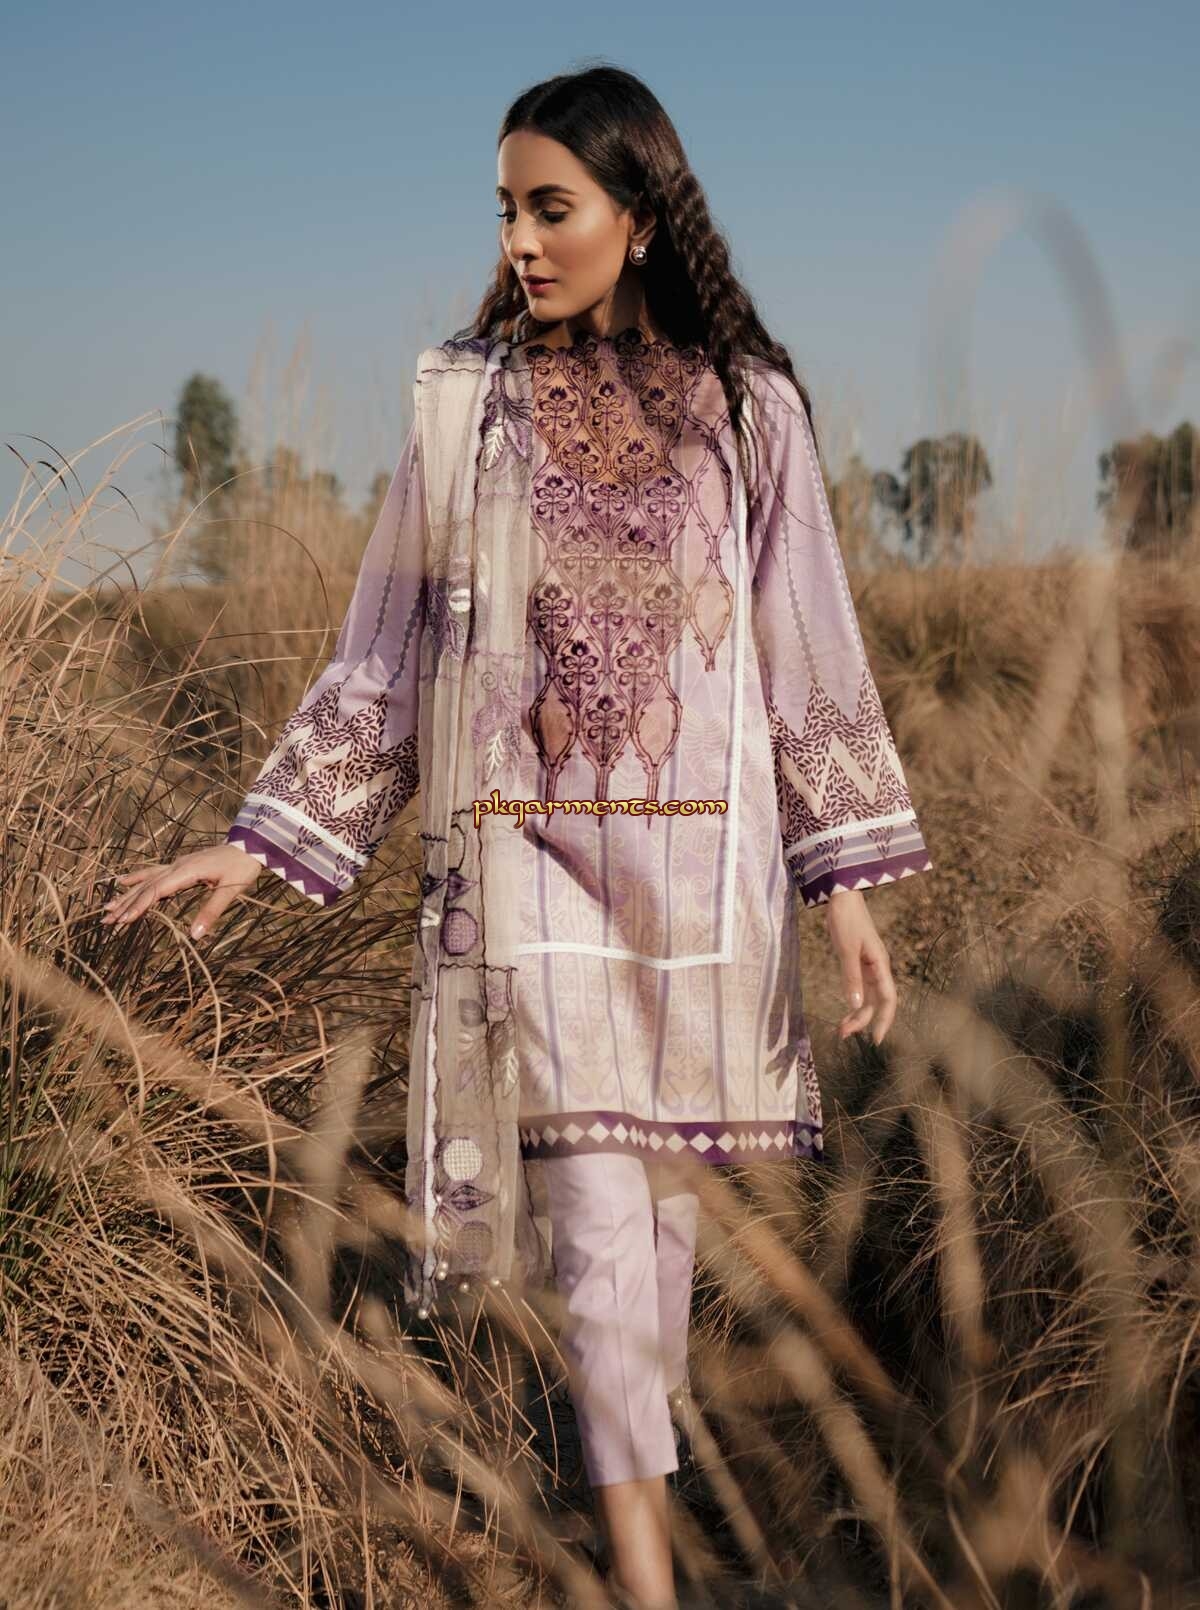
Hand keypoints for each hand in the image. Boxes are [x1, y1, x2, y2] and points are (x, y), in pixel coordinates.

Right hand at [100, 843, 262, 939]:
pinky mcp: (182, 865)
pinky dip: (138, 879)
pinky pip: (154, 872)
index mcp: (187, 871)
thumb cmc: (242, 867)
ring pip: (147, 880)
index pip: (156, 891)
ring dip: (128, 893)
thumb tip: (195, 935)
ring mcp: (179, 864)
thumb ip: (212, 911)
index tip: (123, 920)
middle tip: (106, 919)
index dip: (139, 906)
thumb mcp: (231, 890)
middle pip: (147, 886)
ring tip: (108, 906)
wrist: (251, 844)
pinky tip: (125, 882)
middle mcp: (178, 866)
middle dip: (126, 903)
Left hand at [824, 887, 897, 1044]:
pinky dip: (853, 1001)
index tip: (877, 1040)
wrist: (842, 898)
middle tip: (844, 1034)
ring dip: (857, 1013)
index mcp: (880, 964)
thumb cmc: (846, 920)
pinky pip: (859, 987)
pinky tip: (845, 1011)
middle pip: (877, 1002)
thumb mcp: (846, 949)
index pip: (888, 999)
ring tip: (841, 1029)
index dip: (885, 1020)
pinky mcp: (857, 962)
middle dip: (863, 1021)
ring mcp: (868, 965)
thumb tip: (857, 1005)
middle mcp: (877, 968)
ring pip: (867, 997)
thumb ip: (851, 977)